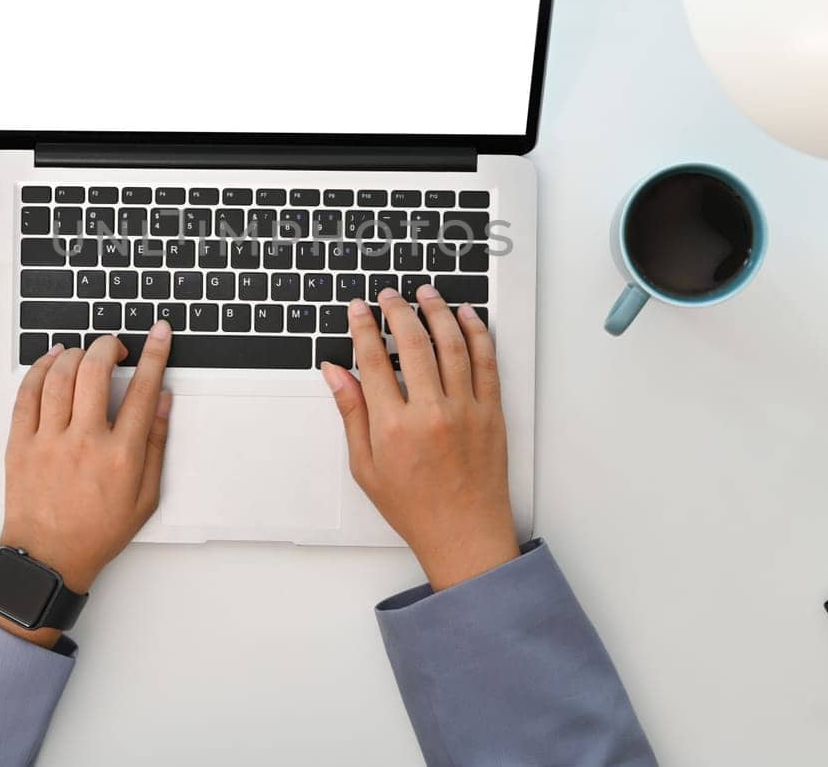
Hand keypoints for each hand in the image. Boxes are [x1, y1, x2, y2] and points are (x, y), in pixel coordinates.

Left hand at [0, 321, 172, 645]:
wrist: (48, 558)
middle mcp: (84, 442)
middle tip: (115, 346)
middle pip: (96, 370)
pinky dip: (40, 369)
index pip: (142, 389)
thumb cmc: (97, 531)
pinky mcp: (20, 444)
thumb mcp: (146, 496)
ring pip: (60, 375)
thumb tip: (162, 400)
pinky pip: (27, 394)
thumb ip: (155, 444)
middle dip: (109, 345)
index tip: (159, 334)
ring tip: (84, 353)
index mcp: (120, 455)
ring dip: (76, 353)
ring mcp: (48, 441)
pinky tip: (52, 361)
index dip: (155, 354)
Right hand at [322, 285, 517, 590]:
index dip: (363, 328)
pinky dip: (476, 333)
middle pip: (413, 343)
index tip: (359, 309)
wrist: (464, 534)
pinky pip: (486, 362)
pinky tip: (466, 317)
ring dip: (437, 312)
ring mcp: (465, 410)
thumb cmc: (414, 507)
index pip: (374, 360)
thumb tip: (335, 372)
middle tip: (389, 296)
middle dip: (397, 311)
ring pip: (452, 344)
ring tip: (425, 293)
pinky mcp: (491, 413)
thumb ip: (351, 413)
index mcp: (394, 428)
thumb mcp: (366, 466)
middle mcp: (431, 413)